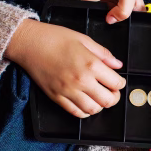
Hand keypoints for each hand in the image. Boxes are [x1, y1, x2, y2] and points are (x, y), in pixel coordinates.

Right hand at [5, 19, 125, 117]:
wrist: (29, 43)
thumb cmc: (55, 38)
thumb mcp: (84, 40)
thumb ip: (103, 54)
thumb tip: (117, 64)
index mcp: (91, 64)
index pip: (116, 83)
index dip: (121, 83)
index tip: (119, 81)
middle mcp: (81, 80)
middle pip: (107, 100)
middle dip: (114, 98)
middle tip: (113, 92)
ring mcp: (68, 91)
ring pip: (92, 110)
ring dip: (100, 106)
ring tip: (99, 98)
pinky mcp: (56, 97)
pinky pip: (75, 112)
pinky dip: (84, 112)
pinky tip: (86, 104)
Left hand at [96, 0, 144, 23]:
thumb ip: (123, 10)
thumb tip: (111, 20)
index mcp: (138, 11)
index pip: (133, 27)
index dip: (125, 28)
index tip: (118, 23)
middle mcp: (128, 11)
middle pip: (121, 26)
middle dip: (115, 24)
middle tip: (111, 15)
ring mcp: (116, 8)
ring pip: (110, 21)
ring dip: (105, 18)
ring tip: (106, 9)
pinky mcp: (107, 5)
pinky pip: (102, 14)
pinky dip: (99, 13)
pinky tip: (100, 9)